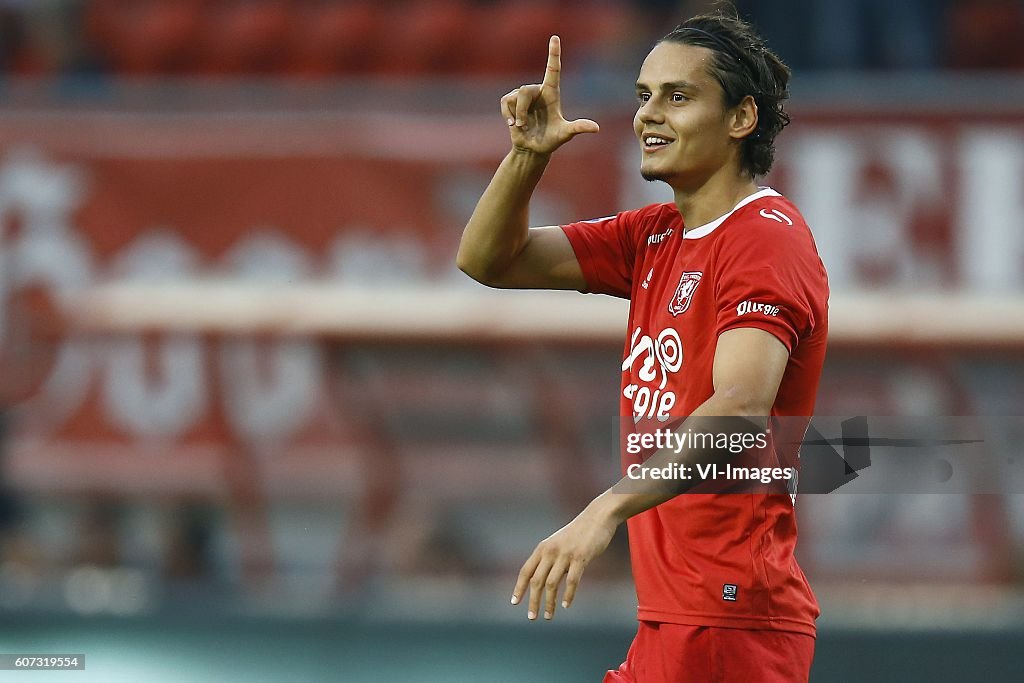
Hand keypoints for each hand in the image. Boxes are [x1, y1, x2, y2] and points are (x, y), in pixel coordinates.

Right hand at [500, 35, 599, 155]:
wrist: (533, 149)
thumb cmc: (551, 141)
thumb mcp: (565, 134)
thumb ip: (578, 128)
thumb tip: (596, 128)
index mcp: (552, 93)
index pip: (553, 69)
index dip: (553, 53)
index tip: (555, 38)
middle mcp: (538, 91)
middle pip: (526, 90)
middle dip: (523, 109)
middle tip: (524, 125)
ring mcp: (524, 96)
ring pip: (515, 96)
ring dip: (517, 114)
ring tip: (522, 126)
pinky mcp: (511, 102)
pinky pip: (505, 102)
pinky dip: (507, 115)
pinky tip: (512, 125)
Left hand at [510, 498, 618, 620]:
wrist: (597, 517)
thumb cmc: (578, 533)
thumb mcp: (559, 544)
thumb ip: (551, 561)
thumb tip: (546, 583)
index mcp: (543, 548)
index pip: (526, 571)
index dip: (519, 588)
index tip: (514, 603)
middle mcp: (550, 551)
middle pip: (536, 581)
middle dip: (532, 601)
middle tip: (532, 617)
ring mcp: (565, 554)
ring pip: (552, 584)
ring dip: (549, 603)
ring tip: (549, 615)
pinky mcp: (580, 557)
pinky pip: (572, 581)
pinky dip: (568, 595)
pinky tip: (565, 605)